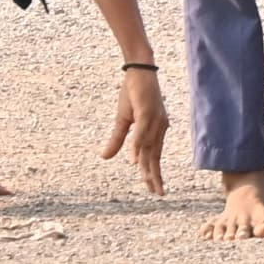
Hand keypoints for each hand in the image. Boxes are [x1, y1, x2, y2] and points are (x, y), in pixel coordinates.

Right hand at [106, 67, 169, 191]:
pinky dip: (137, 146)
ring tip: (148, 182)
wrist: (139, 70)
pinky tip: (134, 159)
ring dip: (147, 165)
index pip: (154, 155)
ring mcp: (154, 119)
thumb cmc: (133, 94)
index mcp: (155, 129)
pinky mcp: (147, 110)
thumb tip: (105, 158)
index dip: (154, 172)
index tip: (155, 189)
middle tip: (158, 193)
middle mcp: (158, 126)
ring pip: (149, 147)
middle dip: (155, 175)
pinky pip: (141, 132)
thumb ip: (117, 140)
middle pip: (155, 155)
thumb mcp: (122, 120)